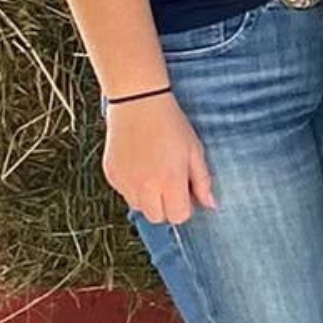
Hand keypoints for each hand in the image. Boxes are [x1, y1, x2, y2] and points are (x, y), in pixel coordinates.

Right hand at [103, 92, 216, 225]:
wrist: (138, 104)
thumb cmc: (171, 125)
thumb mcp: (195, 151)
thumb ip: (203, 181)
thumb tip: (211, 205)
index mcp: (169, 182)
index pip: (178, 216)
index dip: (186, 207)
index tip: (187, 192)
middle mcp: (144, 187)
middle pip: (157, 218)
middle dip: (167, 207)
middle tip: (172, 185)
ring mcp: (124, 183)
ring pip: (139, 207)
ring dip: (149, 199)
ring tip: (155, 173)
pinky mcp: (111, 176)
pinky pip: (124, 193)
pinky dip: (133, 187)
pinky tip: (140, 166)